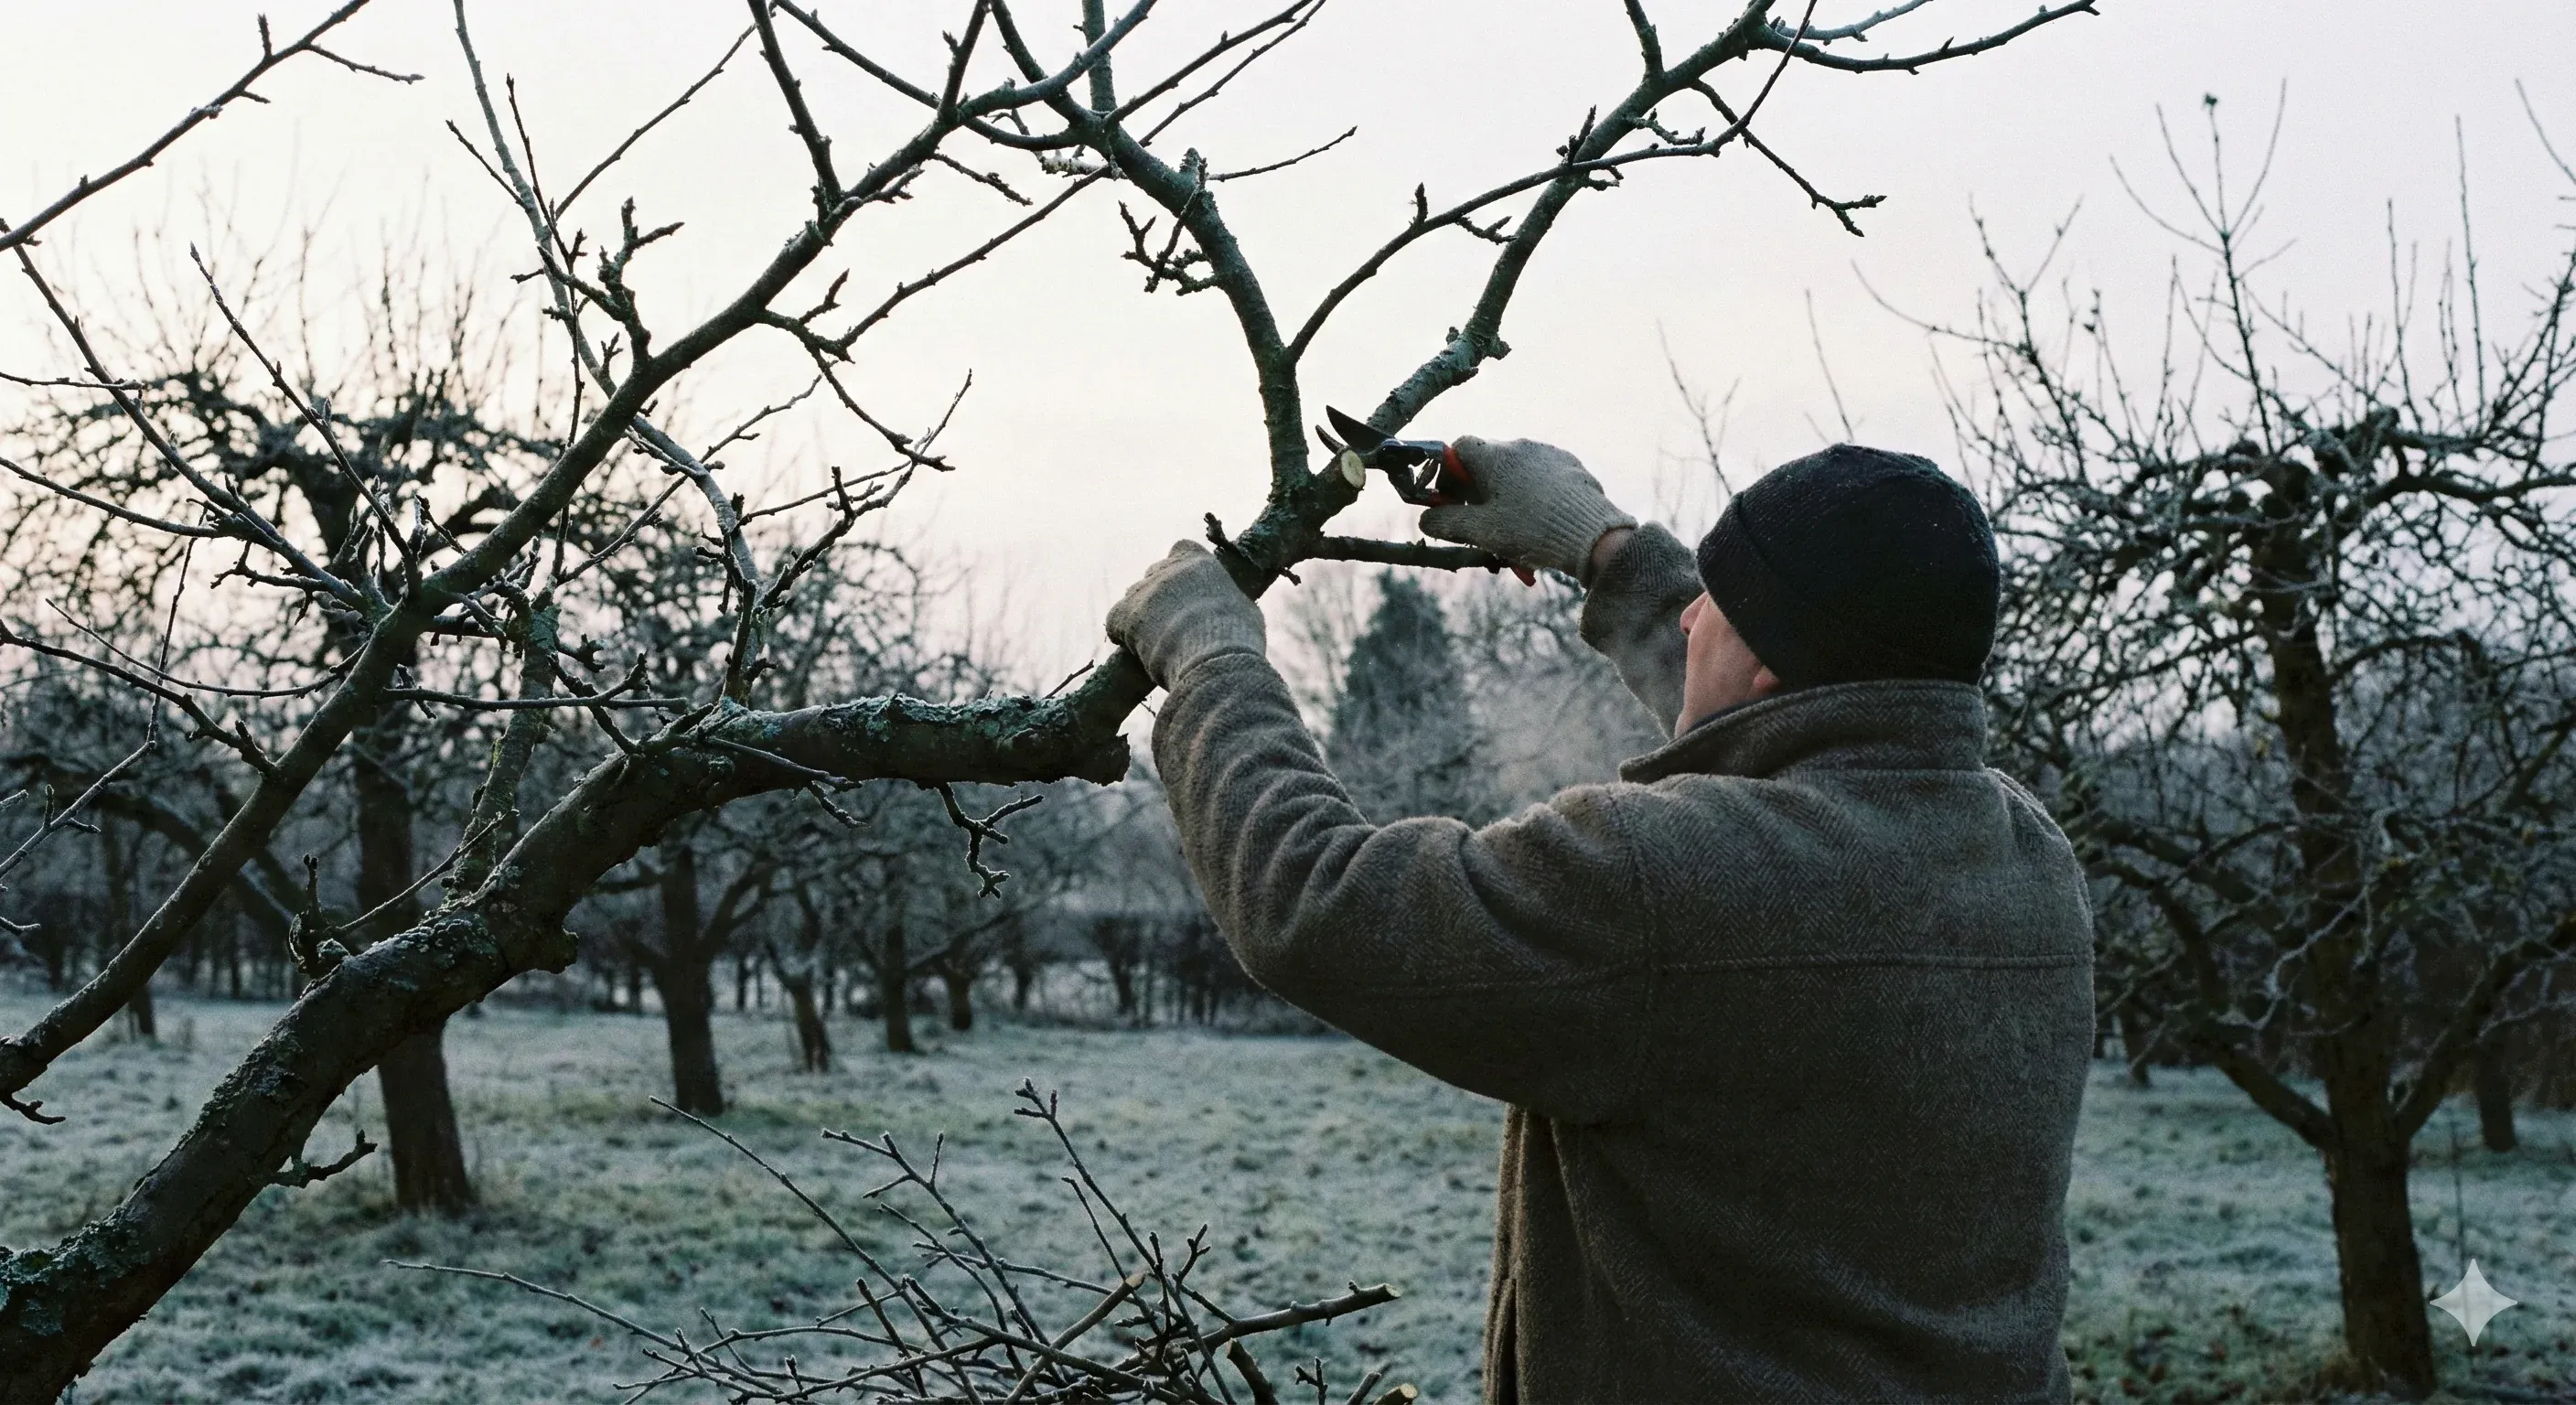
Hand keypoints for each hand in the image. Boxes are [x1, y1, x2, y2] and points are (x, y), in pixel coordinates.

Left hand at [1106, 541, 1266, 687]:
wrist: (1212, 658)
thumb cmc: (1238, 637)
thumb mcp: (1244, 610)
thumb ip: (1228, 600)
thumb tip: (1229, 607)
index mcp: (1199, 562)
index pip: (1182, 549)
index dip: (1183, 567)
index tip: (1189, 588)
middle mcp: (1167, 569)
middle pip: (1155, 573)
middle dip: (1162, 593)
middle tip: (1174, 620)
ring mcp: (1144, 590)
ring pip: (1134, 595)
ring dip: (1142, 613)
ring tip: (1156, 640)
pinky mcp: (1125, 615)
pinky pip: (1114, 620)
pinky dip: (1121, 632)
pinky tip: (1132, 648)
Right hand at [1419, 436, 1636, 583]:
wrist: (1593, 536)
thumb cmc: (1531, 530)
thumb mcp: (1481, 531)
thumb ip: (1446, 522)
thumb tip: (1425, 518)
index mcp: (1495, 456)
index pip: (1458, 448)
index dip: (1448, 475)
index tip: (1451, 501)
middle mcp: (1521, 447)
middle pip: (1487, 462)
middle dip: (1478, 492)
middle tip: (1481, 523)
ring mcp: (1549, 454)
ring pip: (1515, 473)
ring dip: (1506, 497)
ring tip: (1513, 532)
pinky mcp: (1571, 467)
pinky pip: (1541, 478)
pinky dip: (1532, 497)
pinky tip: (1539, 524)